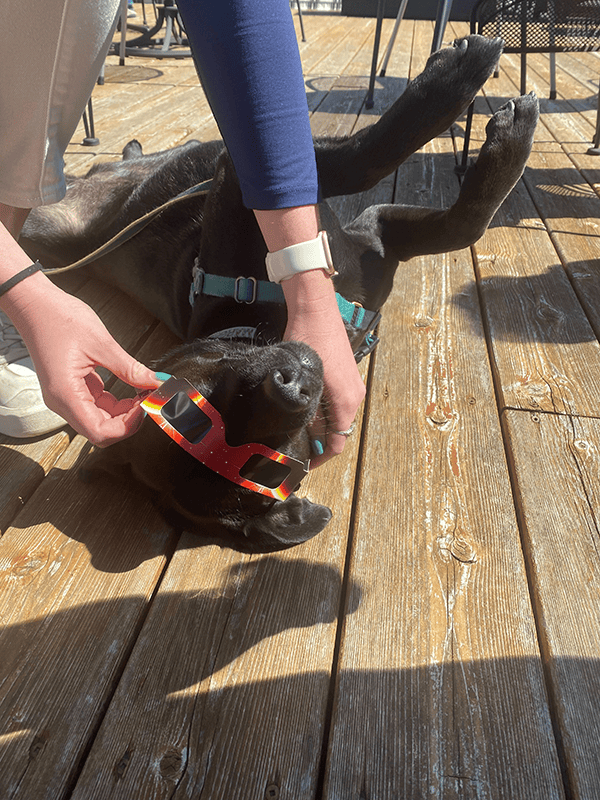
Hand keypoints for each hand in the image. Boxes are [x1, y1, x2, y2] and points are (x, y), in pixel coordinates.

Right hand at [5, 279, 160, 446]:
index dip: (126, 426)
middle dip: (128, 420)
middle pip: (100, 430)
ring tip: (143, 393)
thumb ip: (129, 368)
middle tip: (148, 400)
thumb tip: (154, 383)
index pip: (99, 432)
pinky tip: (131, 388)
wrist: (35, 305)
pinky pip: (97, 405)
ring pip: (100, 419)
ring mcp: (66, 396)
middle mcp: (62, 401)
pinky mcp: (72, 389)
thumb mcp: (102, 343)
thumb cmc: (57, 318)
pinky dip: (116, 402)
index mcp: (65, 394)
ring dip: (124, 412)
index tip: (145, 408)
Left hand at [282, 270, 364, 467]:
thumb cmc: (308, 339)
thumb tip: (306, 436)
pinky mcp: (347, 376)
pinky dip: (323, 412)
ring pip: (337, 417)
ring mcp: (352, 385)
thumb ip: (308, 412)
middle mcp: (354, 396)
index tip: (302, 464)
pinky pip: (337, 404)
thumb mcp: (303, 380)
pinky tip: (304, 408)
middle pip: (338, 432)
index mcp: (346, 401)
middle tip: (293, 446)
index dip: (319, 458)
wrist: (316, 309)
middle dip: (317, 443)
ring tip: (295, 428)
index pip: (337, 444)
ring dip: (319, 426)